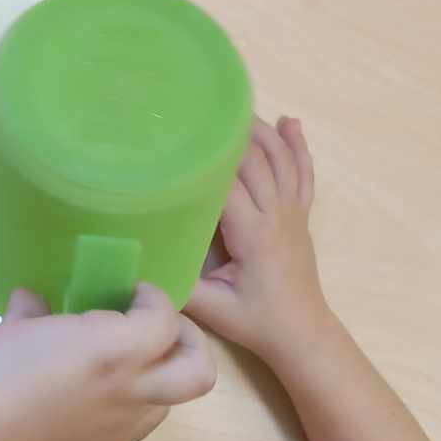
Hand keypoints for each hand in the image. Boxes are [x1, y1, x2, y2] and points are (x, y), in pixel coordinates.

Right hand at [0, 284, 215, 440]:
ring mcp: (115, 431)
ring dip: (158, 378)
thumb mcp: (12, 326)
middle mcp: (129, 393)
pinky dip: (127, 405)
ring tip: (120, 362)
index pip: (165, 319)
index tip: (129, 292)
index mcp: (113, 351)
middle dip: (188, 343)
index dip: (152, 298)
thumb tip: (32, 302)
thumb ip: (35, 311)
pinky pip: (132, 427)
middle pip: (198, 371)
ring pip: (169, 404)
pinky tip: (87, 393)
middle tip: (155, 328)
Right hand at [187, 116, 335, 362]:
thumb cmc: (256, 322)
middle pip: (255, 160)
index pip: (228, 184)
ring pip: (280, 158)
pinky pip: (303, 172)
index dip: (205, 160)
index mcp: (253, 234)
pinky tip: (289, 122)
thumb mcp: (212, 309)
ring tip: (235, 106)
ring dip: (260, 130)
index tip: (179, 138)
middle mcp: (276, 214)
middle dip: (230, 132)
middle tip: (200, 109)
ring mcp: (293, 212)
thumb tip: (137, 264)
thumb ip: (178, 285)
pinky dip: (297, 145)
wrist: (303, 333)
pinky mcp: (301, 215)